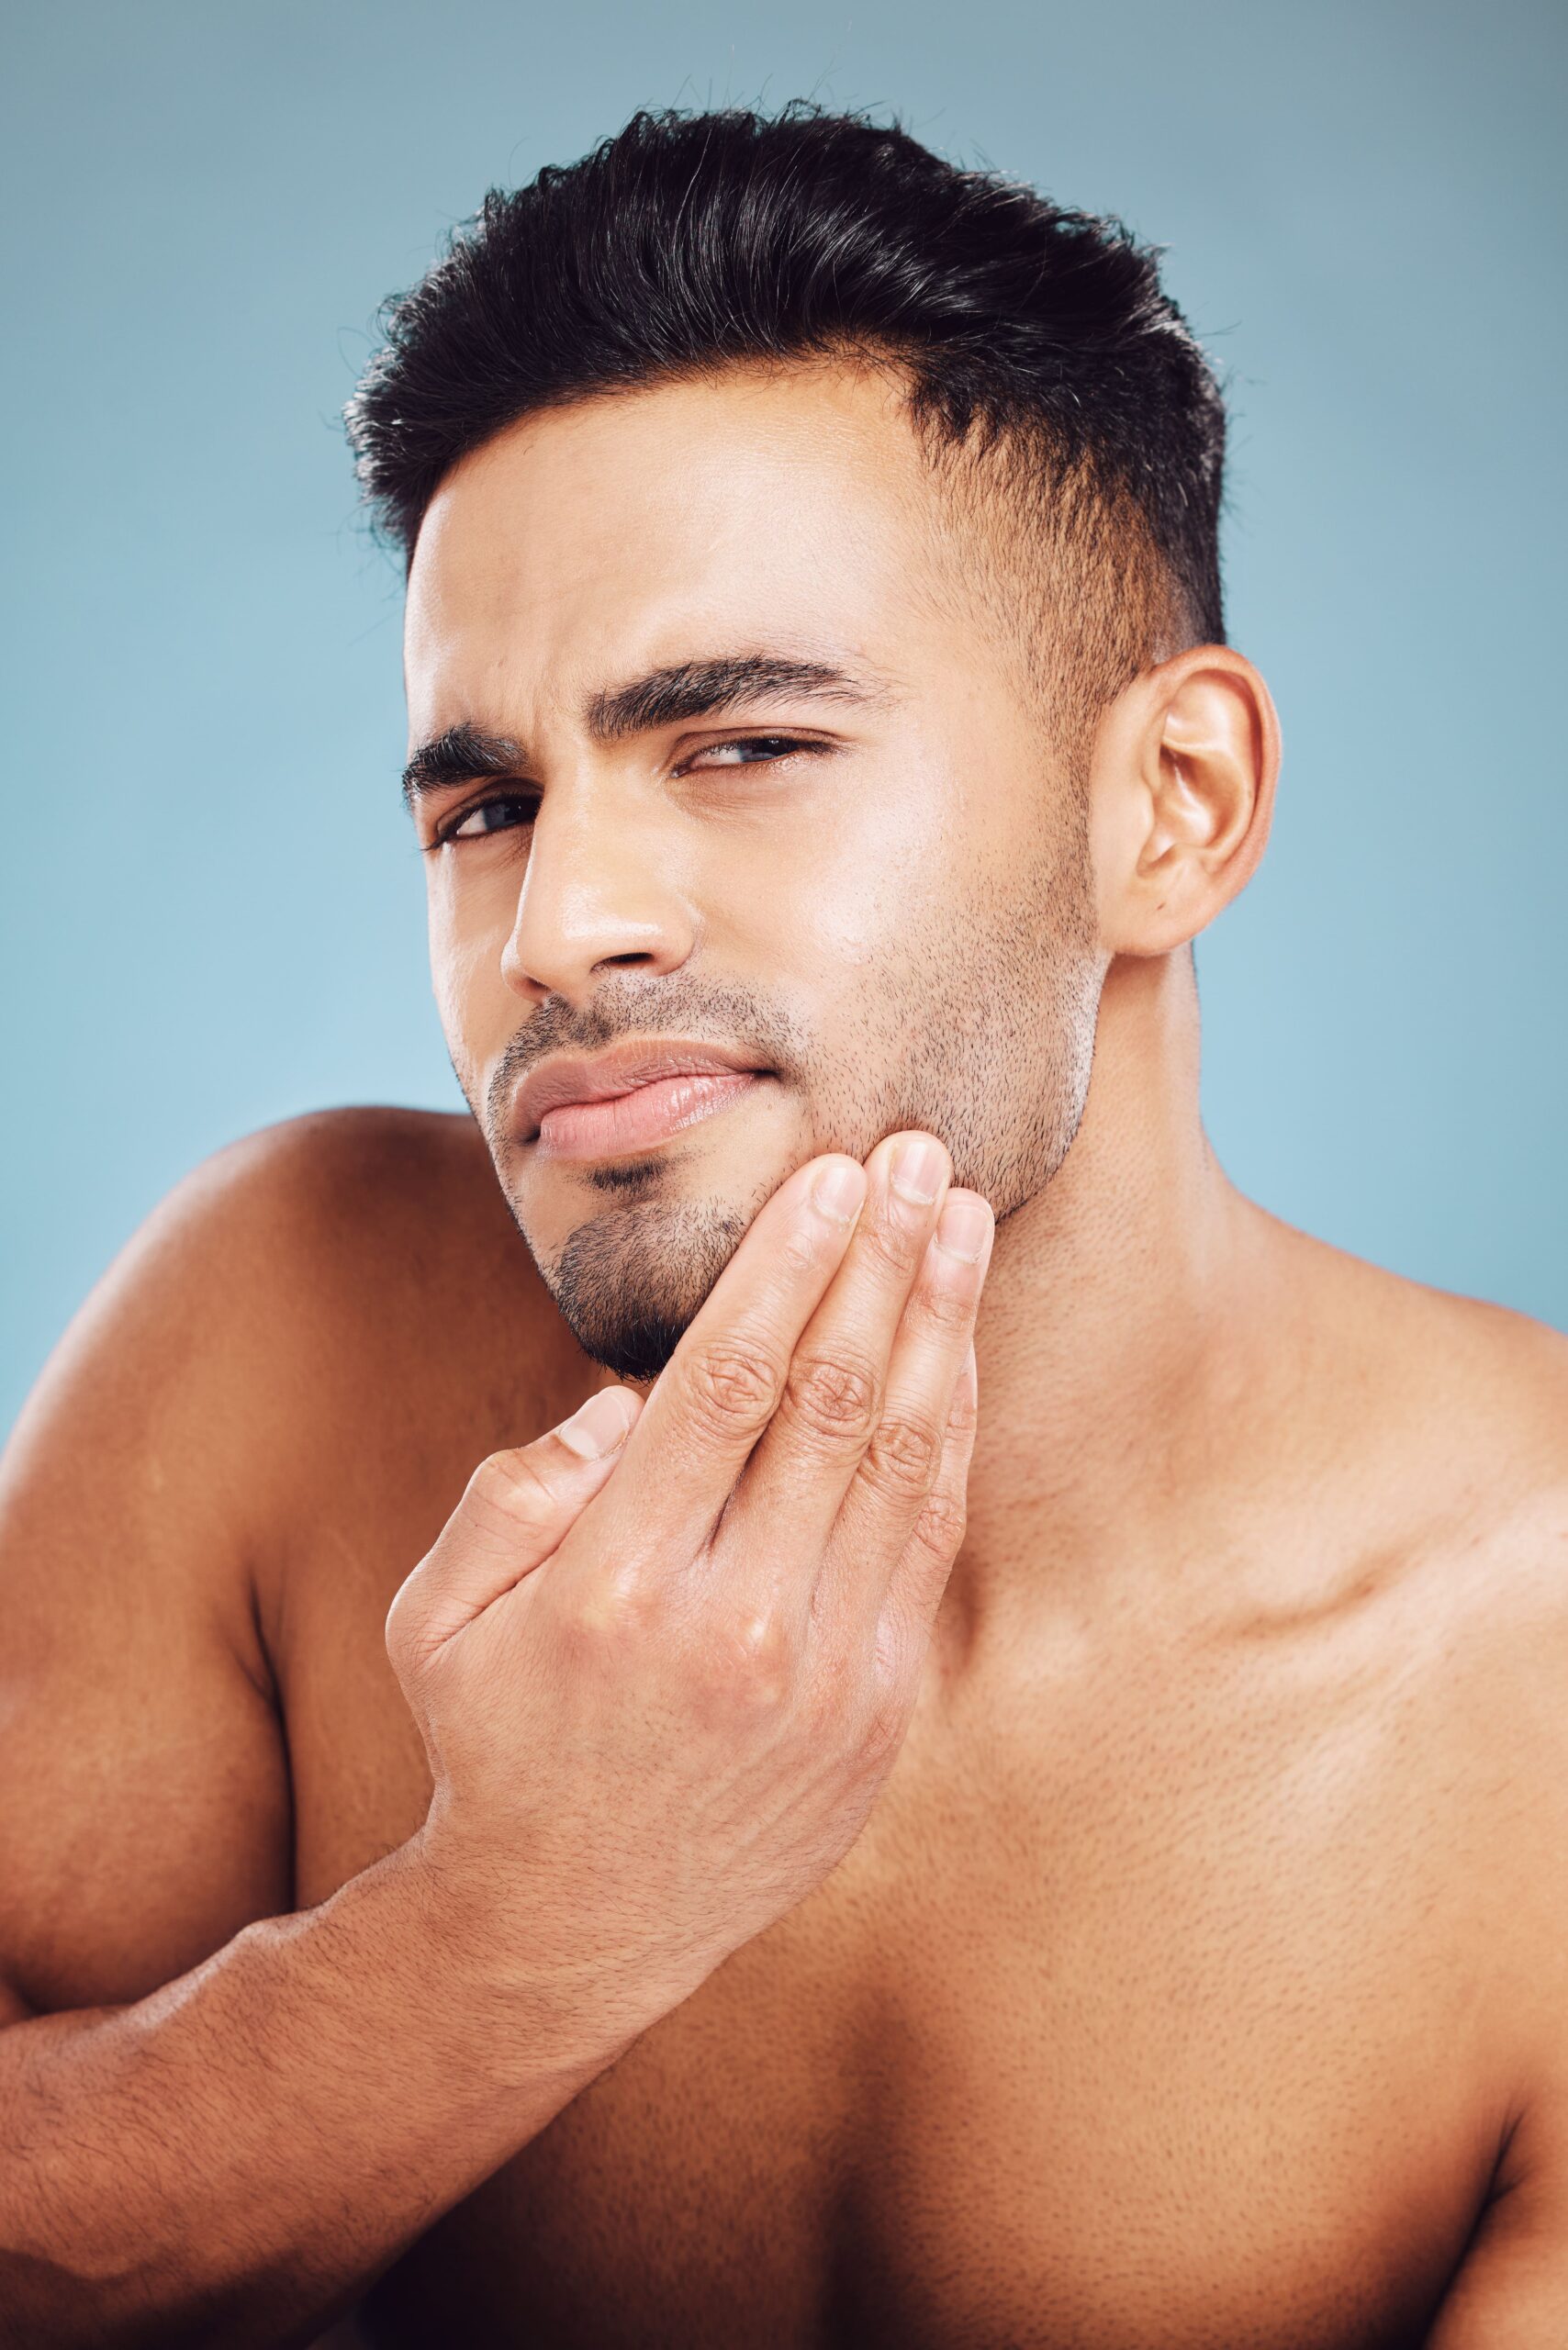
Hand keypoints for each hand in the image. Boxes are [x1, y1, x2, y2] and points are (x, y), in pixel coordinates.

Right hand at [385, 1131, 992, 2058]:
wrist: (574, 1926)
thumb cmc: (496, 1742)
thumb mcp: (435, 1618)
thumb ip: (515, 1492)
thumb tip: (629, 1397)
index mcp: (615, 1585)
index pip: (726, 1385)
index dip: (789, 1265)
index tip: (829, 1174)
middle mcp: (732, 1625)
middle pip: (832, 1399)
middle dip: (880, 1258)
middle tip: (915, 1153)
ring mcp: (821, 1674)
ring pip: (899, 1458)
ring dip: (937, 1322)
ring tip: (958, 1217)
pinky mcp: (876, 1708)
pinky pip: (926, 1537)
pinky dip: (948, 1428)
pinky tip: (957, 1346)